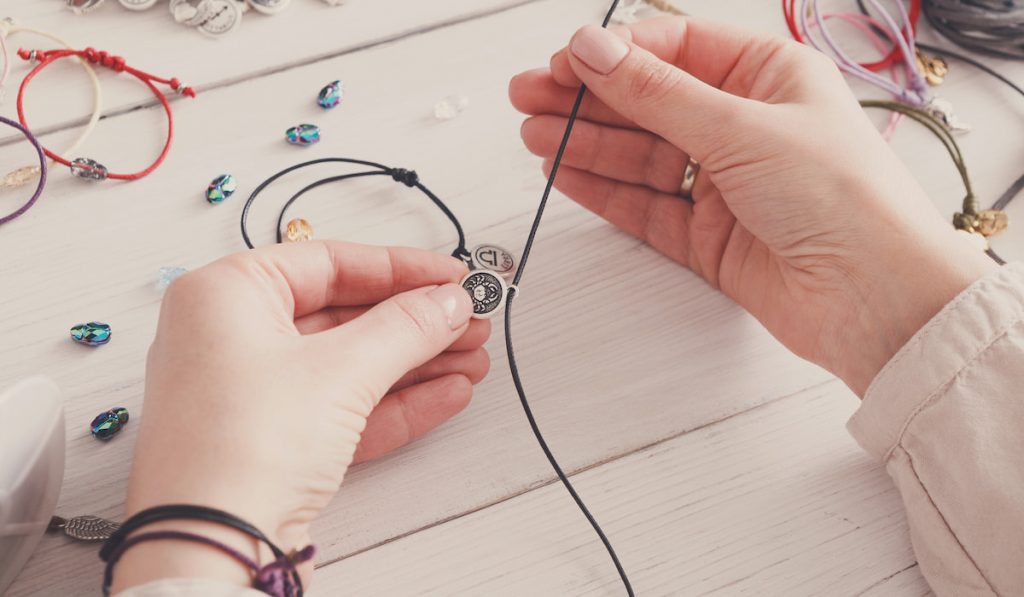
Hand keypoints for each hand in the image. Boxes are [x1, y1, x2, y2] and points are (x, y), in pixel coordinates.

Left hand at [114, 241, 489, 592]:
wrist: (209, 551)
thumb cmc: (238, 450)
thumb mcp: (340, 370)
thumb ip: (405, 327)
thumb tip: (446, 303)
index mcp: (225, 296)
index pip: (327, 262)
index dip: (399, 268)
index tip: (449, 277)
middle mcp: (230, 340)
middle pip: (343, 315)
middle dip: (414, 322)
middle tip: (468, 320)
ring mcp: (251, 395)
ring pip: (348, 365)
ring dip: (414, 363)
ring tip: (471, 358)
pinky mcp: (273, 443)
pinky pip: (342, 408)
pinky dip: (394, 402)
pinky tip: (445, 394)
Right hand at [509, 17, 994, 394]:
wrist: (875, 300)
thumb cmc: (845, 202)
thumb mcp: (741, 127)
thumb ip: (658, 93)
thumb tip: (596, 49)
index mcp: (768, 79)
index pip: (675, 50)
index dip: (615, 55)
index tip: (564, 63)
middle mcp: (745, 128)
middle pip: (649, 103)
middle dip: (587, 100)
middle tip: (529, 97)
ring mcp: (725, 184)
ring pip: (640, 156)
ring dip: (585, 144)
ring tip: (535, 135)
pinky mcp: (709, 237)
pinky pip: (645, 206)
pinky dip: (605, 190)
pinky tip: (566, 173)